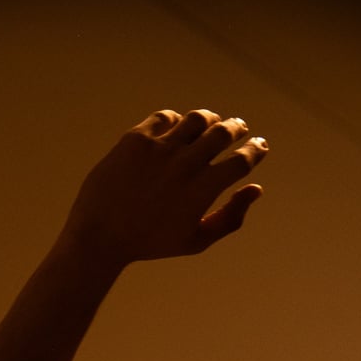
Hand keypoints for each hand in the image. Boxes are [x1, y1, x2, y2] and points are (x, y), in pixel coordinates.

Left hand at [60, 108, 267, 264]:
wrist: (101, 235)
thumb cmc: (152, 243)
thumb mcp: (196, 240)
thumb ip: (231, 217)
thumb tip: (256, 189)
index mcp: (203, 190)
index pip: (242, 160)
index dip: (256, 150)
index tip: (260, 146)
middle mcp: (185, 164)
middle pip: (223, 132)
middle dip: (237, 128)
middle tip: (239, 129)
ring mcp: (160, 148)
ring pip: (197, 119)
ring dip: (210, 118)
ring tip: (212, 122)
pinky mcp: (136, 138)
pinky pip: (165, 118)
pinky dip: (177, 121)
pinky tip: (178, 129)